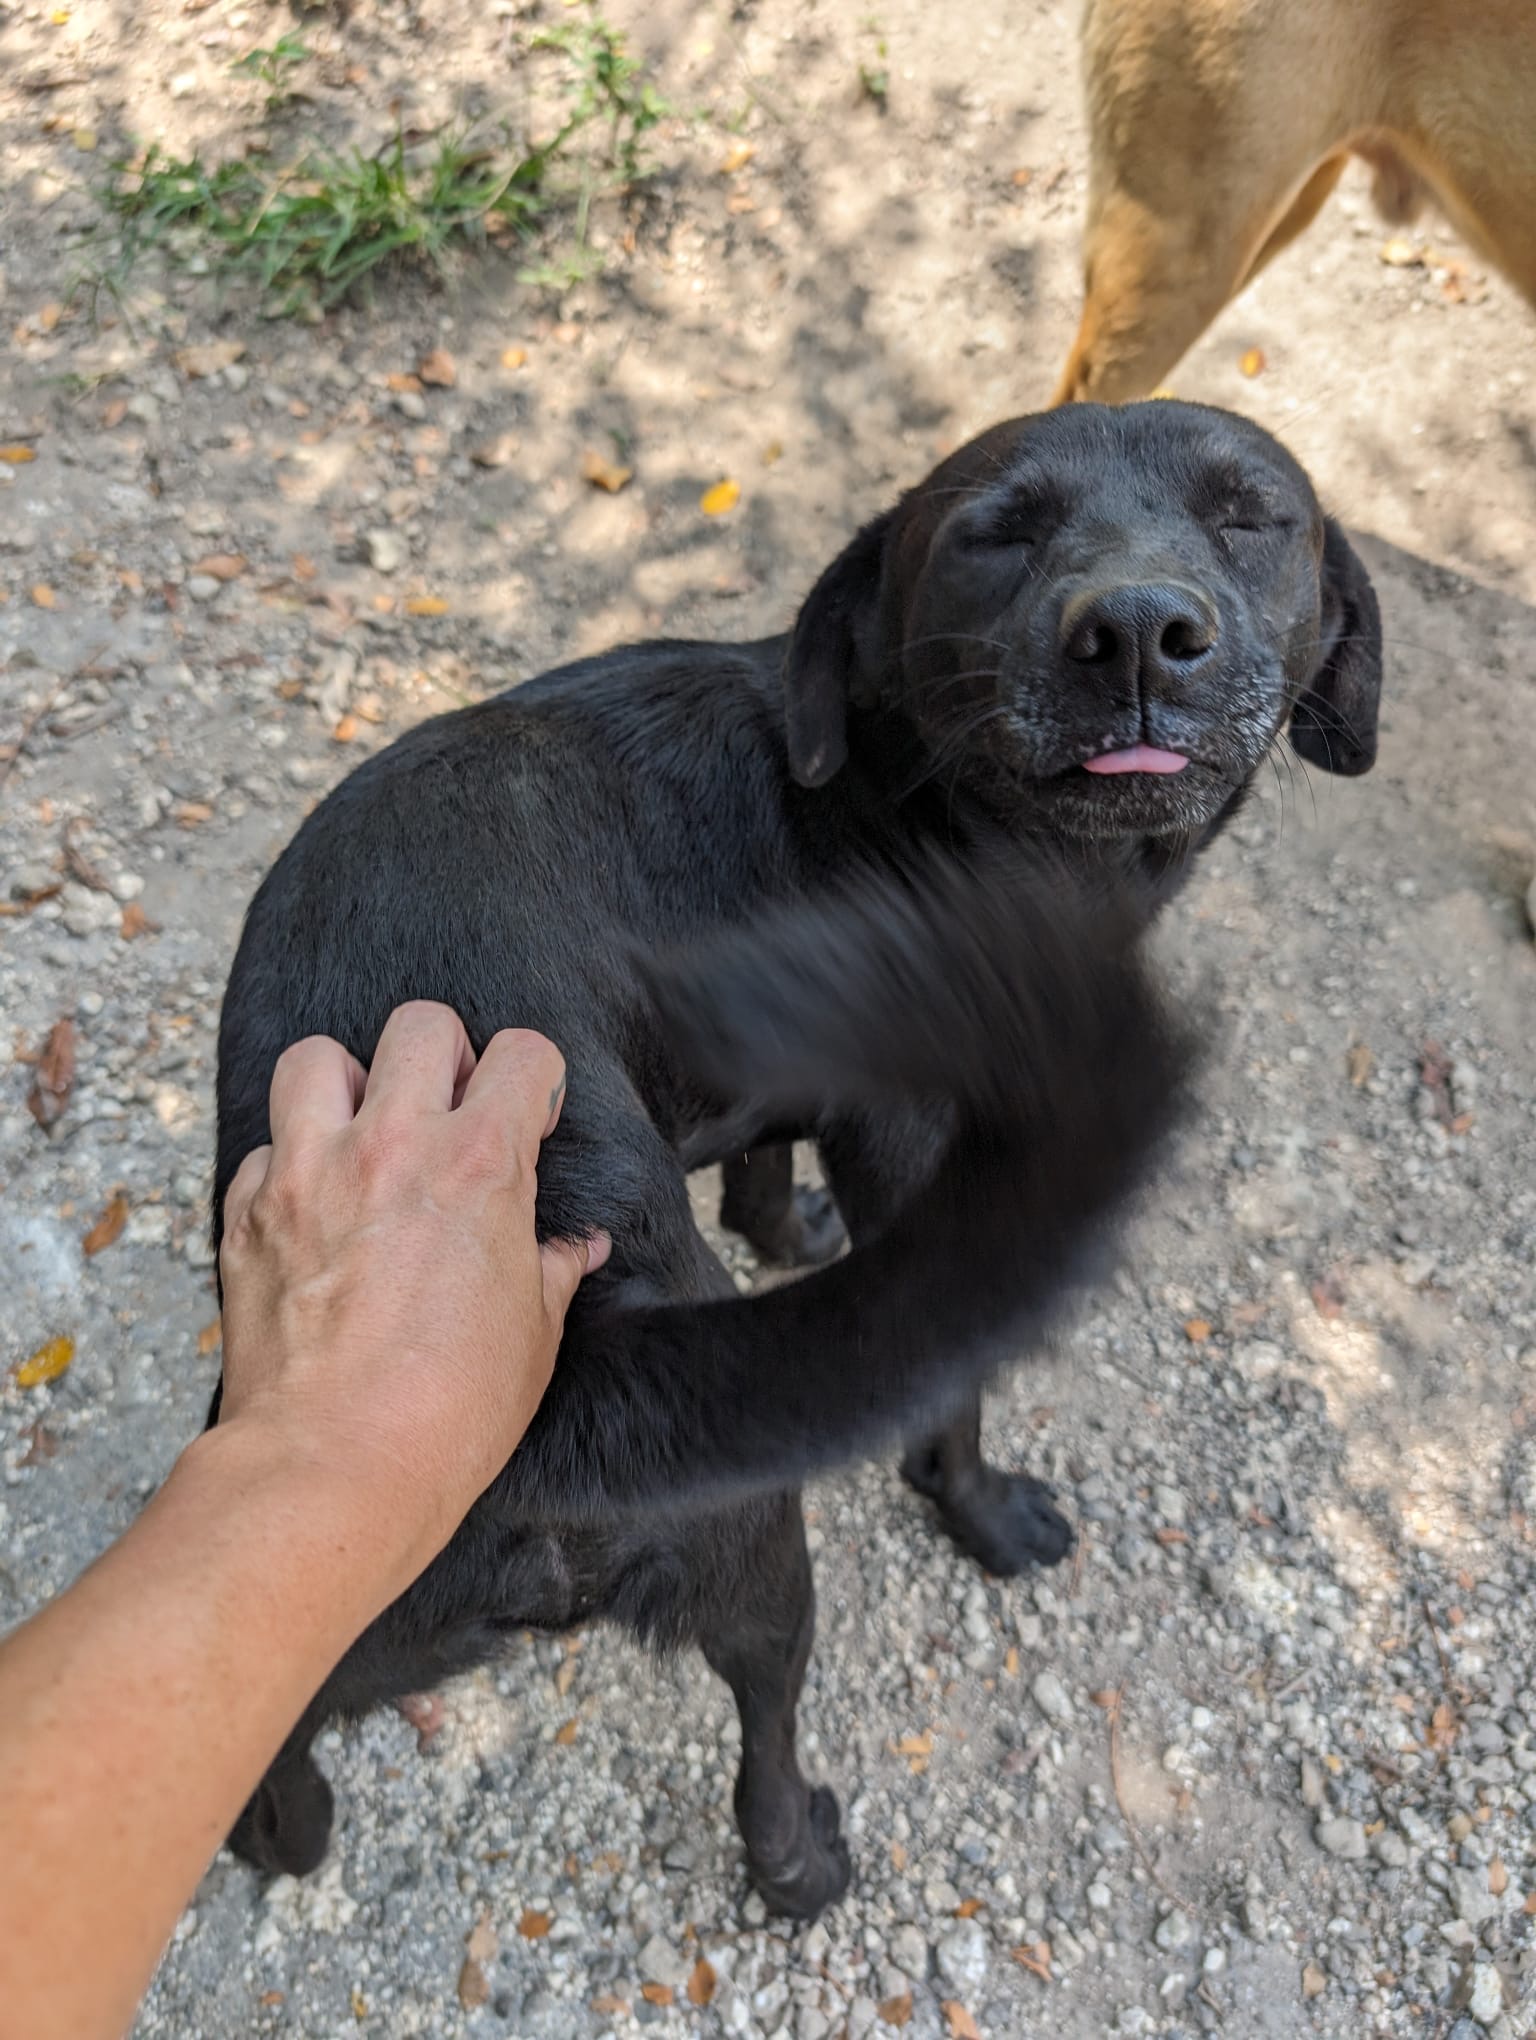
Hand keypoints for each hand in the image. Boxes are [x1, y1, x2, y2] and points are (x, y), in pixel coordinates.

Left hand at [217, 1002, 608, 1585]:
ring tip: (362, 1134)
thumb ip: (553, 1267)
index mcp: (479, 1164)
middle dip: (443, 1058)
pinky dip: (285, 1167)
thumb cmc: (449, 1410)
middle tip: (446, 1113)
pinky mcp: (247, 1213)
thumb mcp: (534, 1333)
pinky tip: (310, 1210)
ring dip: (346, 1085)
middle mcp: (392, 1145)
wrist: (335, 1465)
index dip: (532, 1079)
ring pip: (315, 1058)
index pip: (521, 1053)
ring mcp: (308, 1171)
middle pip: (420, 1024)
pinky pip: (261, 1150)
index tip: (527, 1115)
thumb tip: (578, 1248)